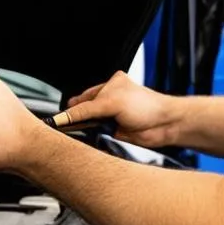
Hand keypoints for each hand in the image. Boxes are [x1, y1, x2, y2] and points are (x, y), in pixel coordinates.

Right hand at [62, 71, 182, 148]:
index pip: (84, 98)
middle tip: (63, 126)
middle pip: (84, 110)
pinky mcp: (114, 133)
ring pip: (89, 124)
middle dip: (76, 118)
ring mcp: (112, 117)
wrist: (165, 125)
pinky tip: (87, 138)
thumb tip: (67, 115)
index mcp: (110, 86)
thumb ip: (88, 109)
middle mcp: (109, 101)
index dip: (71, 108)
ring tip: (75, 133)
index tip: (57, 118)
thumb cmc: (147, 106)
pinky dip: (91, 137)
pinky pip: (97, 136)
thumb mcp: (112, 102)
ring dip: (83, 129)